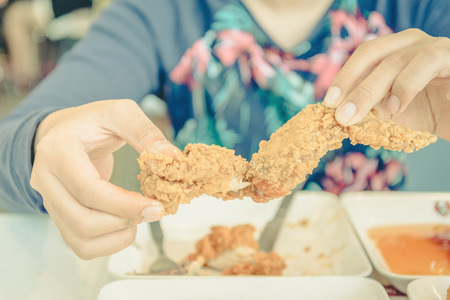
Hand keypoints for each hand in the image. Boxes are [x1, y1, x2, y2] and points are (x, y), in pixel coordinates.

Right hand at [30, 99, 180, 258]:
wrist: (67, 132)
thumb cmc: (93, 121)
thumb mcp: (120, 112)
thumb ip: (145, 132)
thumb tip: (171, 157)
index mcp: (58, 150)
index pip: (88, 188)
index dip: (124, 204)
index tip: (156, 206)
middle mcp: (46, 179)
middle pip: (82, 220)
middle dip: (124, 221)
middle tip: (154, 209)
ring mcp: (49, 201)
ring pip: (80, 238)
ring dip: (118, 236)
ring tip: (140, 217)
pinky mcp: (59, 216)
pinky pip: (80, 245)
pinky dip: (109, 244)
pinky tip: (127, 225)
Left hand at [323, 29, 449, 140]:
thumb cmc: (430, 113)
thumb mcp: (391, 111)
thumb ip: (369, 107)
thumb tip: (338, 112)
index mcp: (396, 50)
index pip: (364, 54)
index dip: (344, 76)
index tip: (329, 102)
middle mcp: (414, 43)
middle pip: (374, 54)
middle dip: (352, 87)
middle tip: (341, 115)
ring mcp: (435, 47)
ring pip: (396, 60)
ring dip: (372, 89)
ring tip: (362, 115)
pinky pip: (427, 62)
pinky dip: (406, 86)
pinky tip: (397, 107)